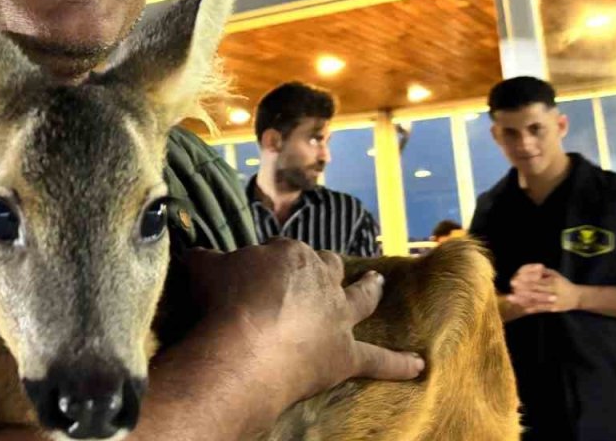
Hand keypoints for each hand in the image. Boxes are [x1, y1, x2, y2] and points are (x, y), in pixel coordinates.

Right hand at [185, 238, 423, 409]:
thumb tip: (195, 253)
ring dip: (371, 288)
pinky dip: (400, 364)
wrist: (244, 347)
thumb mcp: (206, 268)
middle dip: (324, 267)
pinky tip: (420, 366)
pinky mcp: (345, 355)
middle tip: (318, 268)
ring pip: (361, 298)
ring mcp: (337, 317)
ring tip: (379, 281)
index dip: (273, 260)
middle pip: (328, 267)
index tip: (259, 270)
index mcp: (292, 254)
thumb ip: (207, 259)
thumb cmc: (224, 302)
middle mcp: (322, 281)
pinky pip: (379, 360)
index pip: (286, 250)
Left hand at [507, 264, 580, 313]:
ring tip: (512, 298)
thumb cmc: (563, 283)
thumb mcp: (556, 274)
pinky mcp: (553, 309)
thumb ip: (544, 272)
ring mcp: (553, 302)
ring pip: (537, 301)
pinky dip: (532, 309)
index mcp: (554, 282)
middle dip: (522, 289)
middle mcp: (553, 292)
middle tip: (511, 287)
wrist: (577, 297)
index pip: (538, 281)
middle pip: (536, 291)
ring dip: (523, 300)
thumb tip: (535, 267)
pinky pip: (541, 309)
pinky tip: (523, 308)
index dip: (526, 280)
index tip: (515, 279)